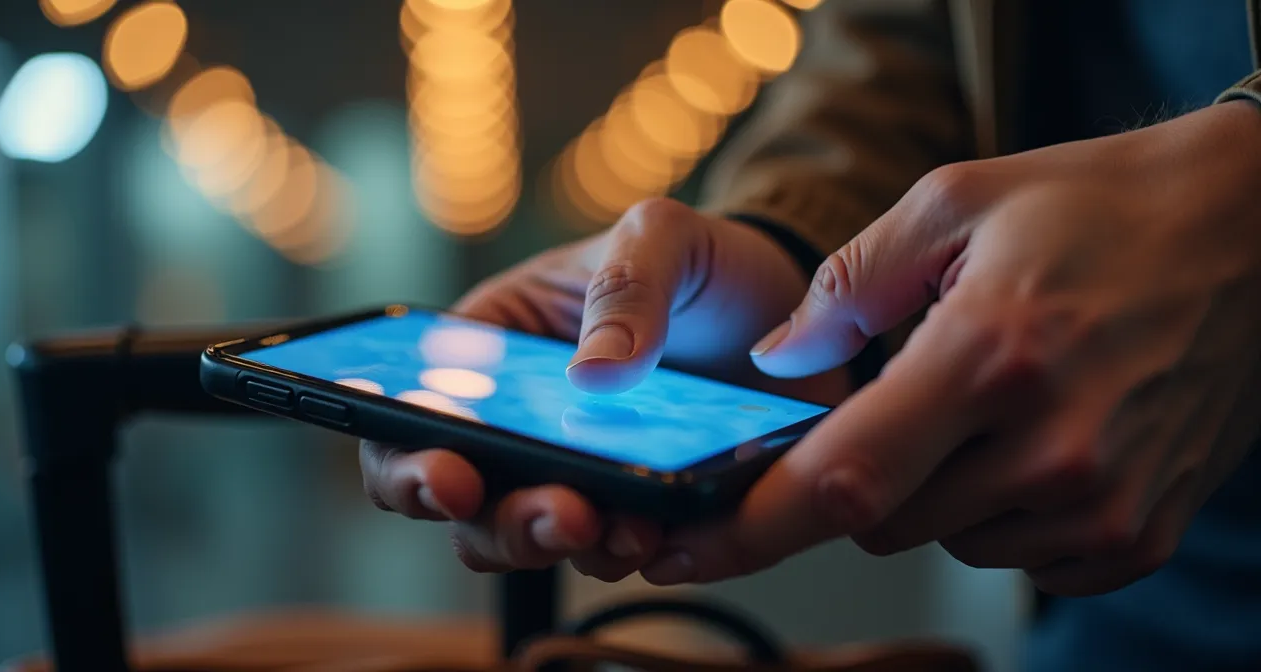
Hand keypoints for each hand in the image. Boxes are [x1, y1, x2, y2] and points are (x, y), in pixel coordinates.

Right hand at [360, 199, 850, 579]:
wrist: (789, 302)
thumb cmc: (700, 259)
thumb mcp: (659, 237)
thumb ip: (626, 286)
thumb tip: (591, 375)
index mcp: (492, 353)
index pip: (410, 419)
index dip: (407, 460)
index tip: (450, 475)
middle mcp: (520, 424)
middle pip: (464, 504)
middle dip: (500, 522)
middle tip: (560, 513)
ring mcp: (579, 473)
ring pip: (532, 540)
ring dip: (568, 546)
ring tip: (626, 530)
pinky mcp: (641, 510)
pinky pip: (616, 553)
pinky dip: (632, 556)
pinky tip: (664, 536)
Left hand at [642, 101, 1260, 595]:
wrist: (1254, 233)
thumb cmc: (1102, 207)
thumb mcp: (958, 201)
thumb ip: (849, 284)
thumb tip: (779, 360)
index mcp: (991, 356)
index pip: (844, 478)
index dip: (751, 527)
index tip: (683, 548)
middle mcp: (1049, 449)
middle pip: (878, 522)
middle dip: (857, 474)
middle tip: (905, 396)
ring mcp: (1102, 505)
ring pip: (944, 539)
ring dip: (934, 486)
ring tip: (991, 398)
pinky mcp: (1138, 536)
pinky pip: (1015, 555)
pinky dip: (997, 509)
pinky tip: (1035, 436)